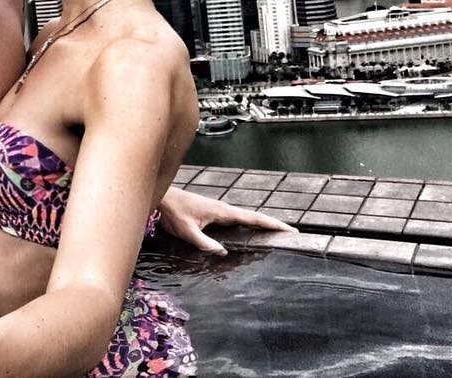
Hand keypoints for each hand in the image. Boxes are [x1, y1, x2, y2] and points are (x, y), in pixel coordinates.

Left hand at [158, 185, 295, 255]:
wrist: (161, 197)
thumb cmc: (173, 213)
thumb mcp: (187, 231)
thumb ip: (204, 243)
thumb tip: (224, 254)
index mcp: (222, 212)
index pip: (252, 218)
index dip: (272, 224)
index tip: (289, 229)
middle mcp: (223, 209)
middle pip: (253, 218)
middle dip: (271, 225)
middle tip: (290, 234)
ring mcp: (218, 210)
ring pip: (244, 218)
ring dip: (260, 225)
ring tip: (275, 235)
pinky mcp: (212, 213)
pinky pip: (235, 220)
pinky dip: (247, 225)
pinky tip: (248, 233)